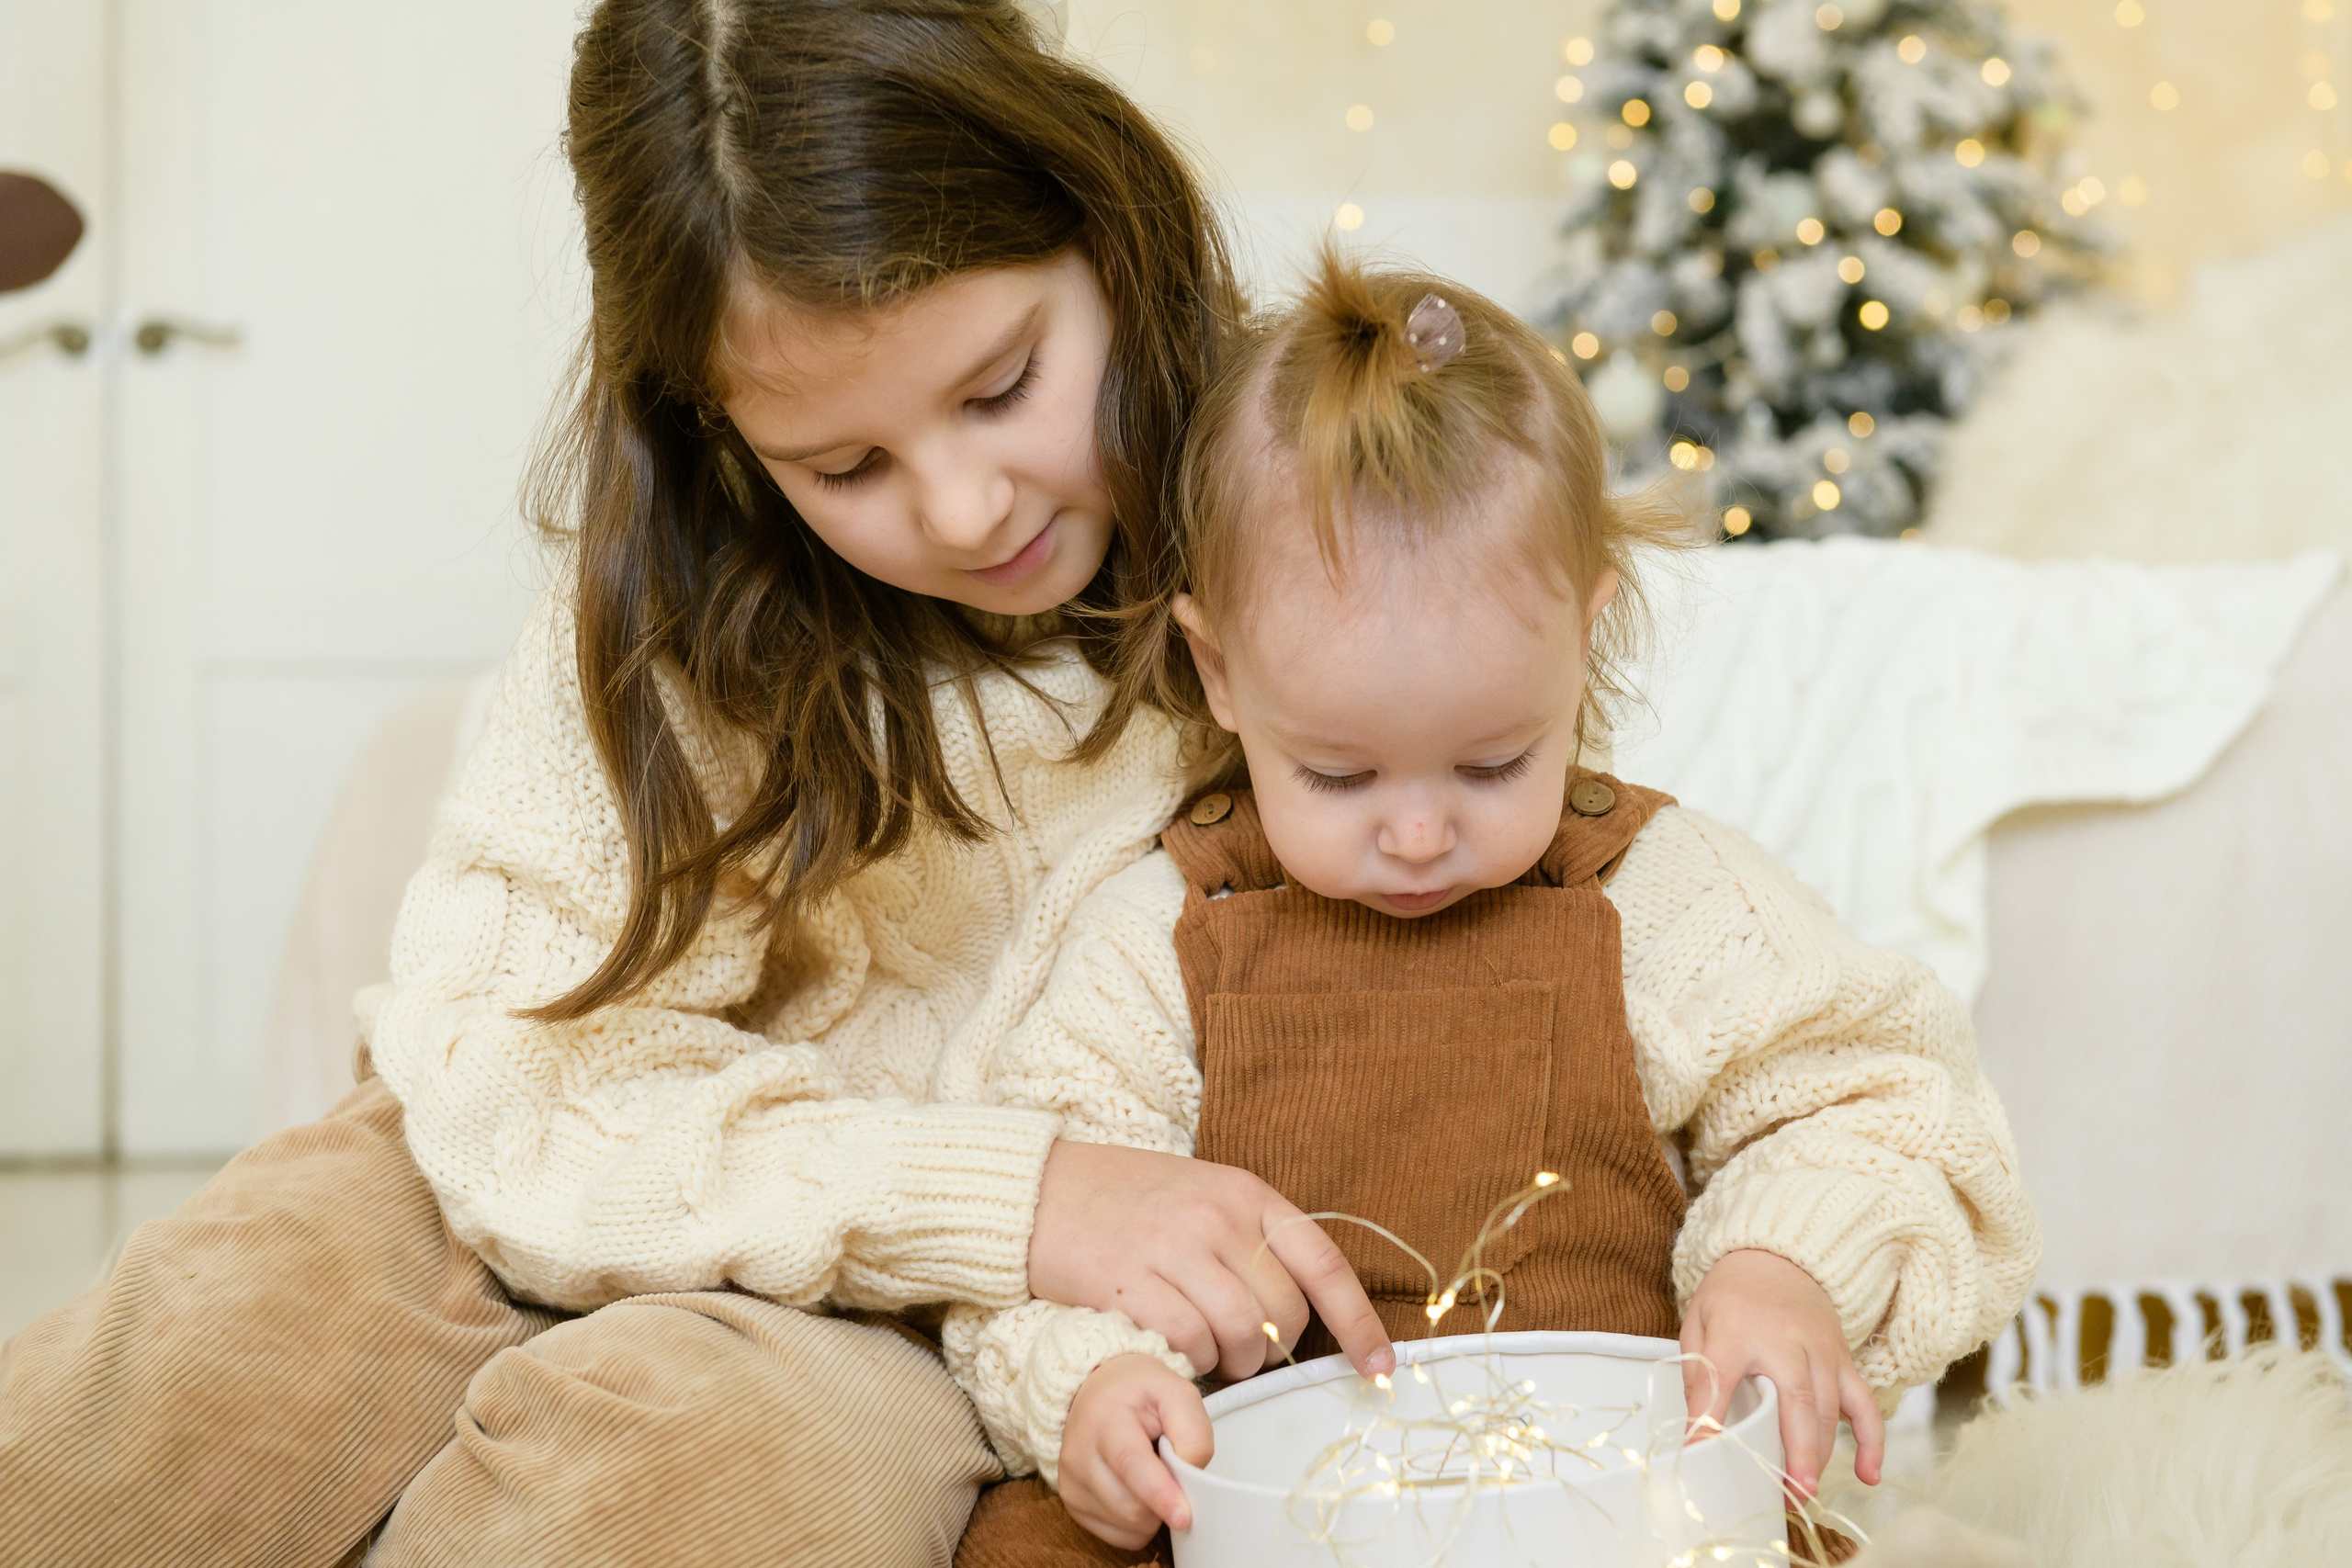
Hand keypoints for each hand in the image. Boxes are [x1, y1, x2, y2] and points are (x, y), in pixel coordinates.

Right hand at [1029, 1140, 1393, 1381]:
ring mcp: (1172, 1245)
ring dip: (1232, 1362)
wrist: (1037, 1189)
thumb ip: (1249, 1239)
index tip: (1379, 1368)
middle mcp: (1216, 1215)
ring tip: (1207, 1355)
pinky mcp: (1130, 1281)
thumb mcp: (1200, 1195)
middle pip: (1283, 1312)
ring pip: (1240, 1334)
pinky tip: (1171, 1349)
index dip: (1358, 1322)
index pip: (1321, 1262)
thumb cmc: (1126, 1200)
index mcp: (1244, 1192)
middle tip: (1242, 1353)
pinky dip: (1189, 1361)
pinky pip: (1188, 1342)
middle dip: (1272, 1350)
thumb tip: (1300, 1307)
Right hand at [1058, 1354, 1212, 1548]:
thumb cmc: (1141, 1394)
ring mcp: (1071, 1483)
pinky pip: (1120, 1536)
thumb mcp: (1177, 1393)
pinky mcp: (1073, 1505)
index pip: (1130, 1464)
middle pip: (1131, 1506)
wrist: (1099, 1393)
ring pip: (1128, 1526)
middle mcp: (1078, 1454)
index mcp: (1105, 1419)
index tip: (1184, 1516)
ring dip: (1153, 1513)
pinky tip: (1137, 1492)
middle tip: (1172, 1470)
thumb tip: (1190, 1477)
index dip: (1158, 1494)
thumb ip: (1193, 1432)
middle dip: (1165, 1502)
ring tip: (1151, 1475)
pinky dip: (1139, 1524)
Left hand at [1679, 1248, 1884, 1496]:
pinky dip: (1872, 1440)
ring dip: (1821, 1455)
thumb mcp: (1698, 1323)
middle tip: (1792, 1491)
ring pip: (1830, 1408)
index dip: (1708, 1416)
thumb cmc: (1731, 1297)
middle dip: (1797, 1450)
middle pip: (1796, 1399)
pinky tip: (1868, 1474)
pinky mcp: (1843, 1358)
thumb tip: (1696, 1432)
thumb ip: (1697, 1373)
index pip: (1719, 1375)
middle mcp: (1784, 1339)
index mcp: (1735, 1329)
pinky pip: (1865, 1402)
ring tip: (1804, 1493)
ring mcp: (1820, 1349)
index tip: (1700, 1452)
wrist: (1776, 1257)